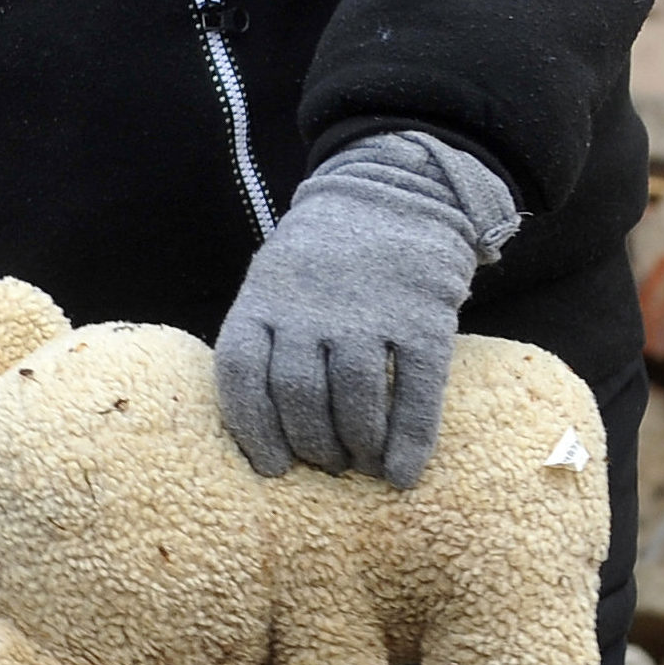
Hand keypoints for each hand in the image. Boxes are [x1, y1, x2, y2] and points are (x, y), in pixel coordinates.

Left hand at [212, 131, 517, 485]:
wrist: (396, 191)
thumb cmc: (326, 253)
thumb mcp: (276, 277)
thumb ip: (266, 335)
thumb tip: (264, 425)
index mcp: (265, 296)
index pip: (240, 372)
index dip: (252, 429)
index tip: (271, 467)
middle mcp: (311, 307)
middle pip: (298, 395)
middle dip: (311, 445)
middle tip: (326, 466)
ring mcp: (369, 313)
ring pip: (354, 400)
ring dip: (356, 447)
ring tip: (360, 465)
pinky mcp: (423, 319)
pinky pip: (415, 393)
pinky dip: (409, 441)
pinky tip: (402, 473)